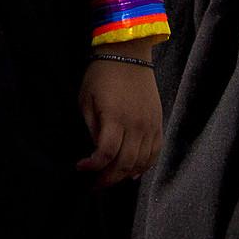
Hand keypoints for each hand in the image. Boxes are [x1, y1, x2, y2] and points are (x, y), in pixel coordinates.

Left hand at [77, 48, 161, 185]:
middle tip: (94, 184)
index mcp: (115, 118)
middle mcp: (136, 125)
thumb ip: (92, 128)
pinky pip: (155, 153)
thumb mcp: (86, 99)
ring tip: (110, 178)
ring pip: (141, 162)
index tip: (80, 168)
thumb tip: (95, 151)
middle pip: (124, 164)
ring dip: (124, 175)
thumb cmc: (102, 75)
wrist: (128, 53)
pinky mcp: (158, 123)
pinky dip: (145, 166)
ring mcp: (150, 125)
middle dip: (107, 179)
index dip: (92, 167)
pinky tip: (133, 172)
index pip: (106, 154)